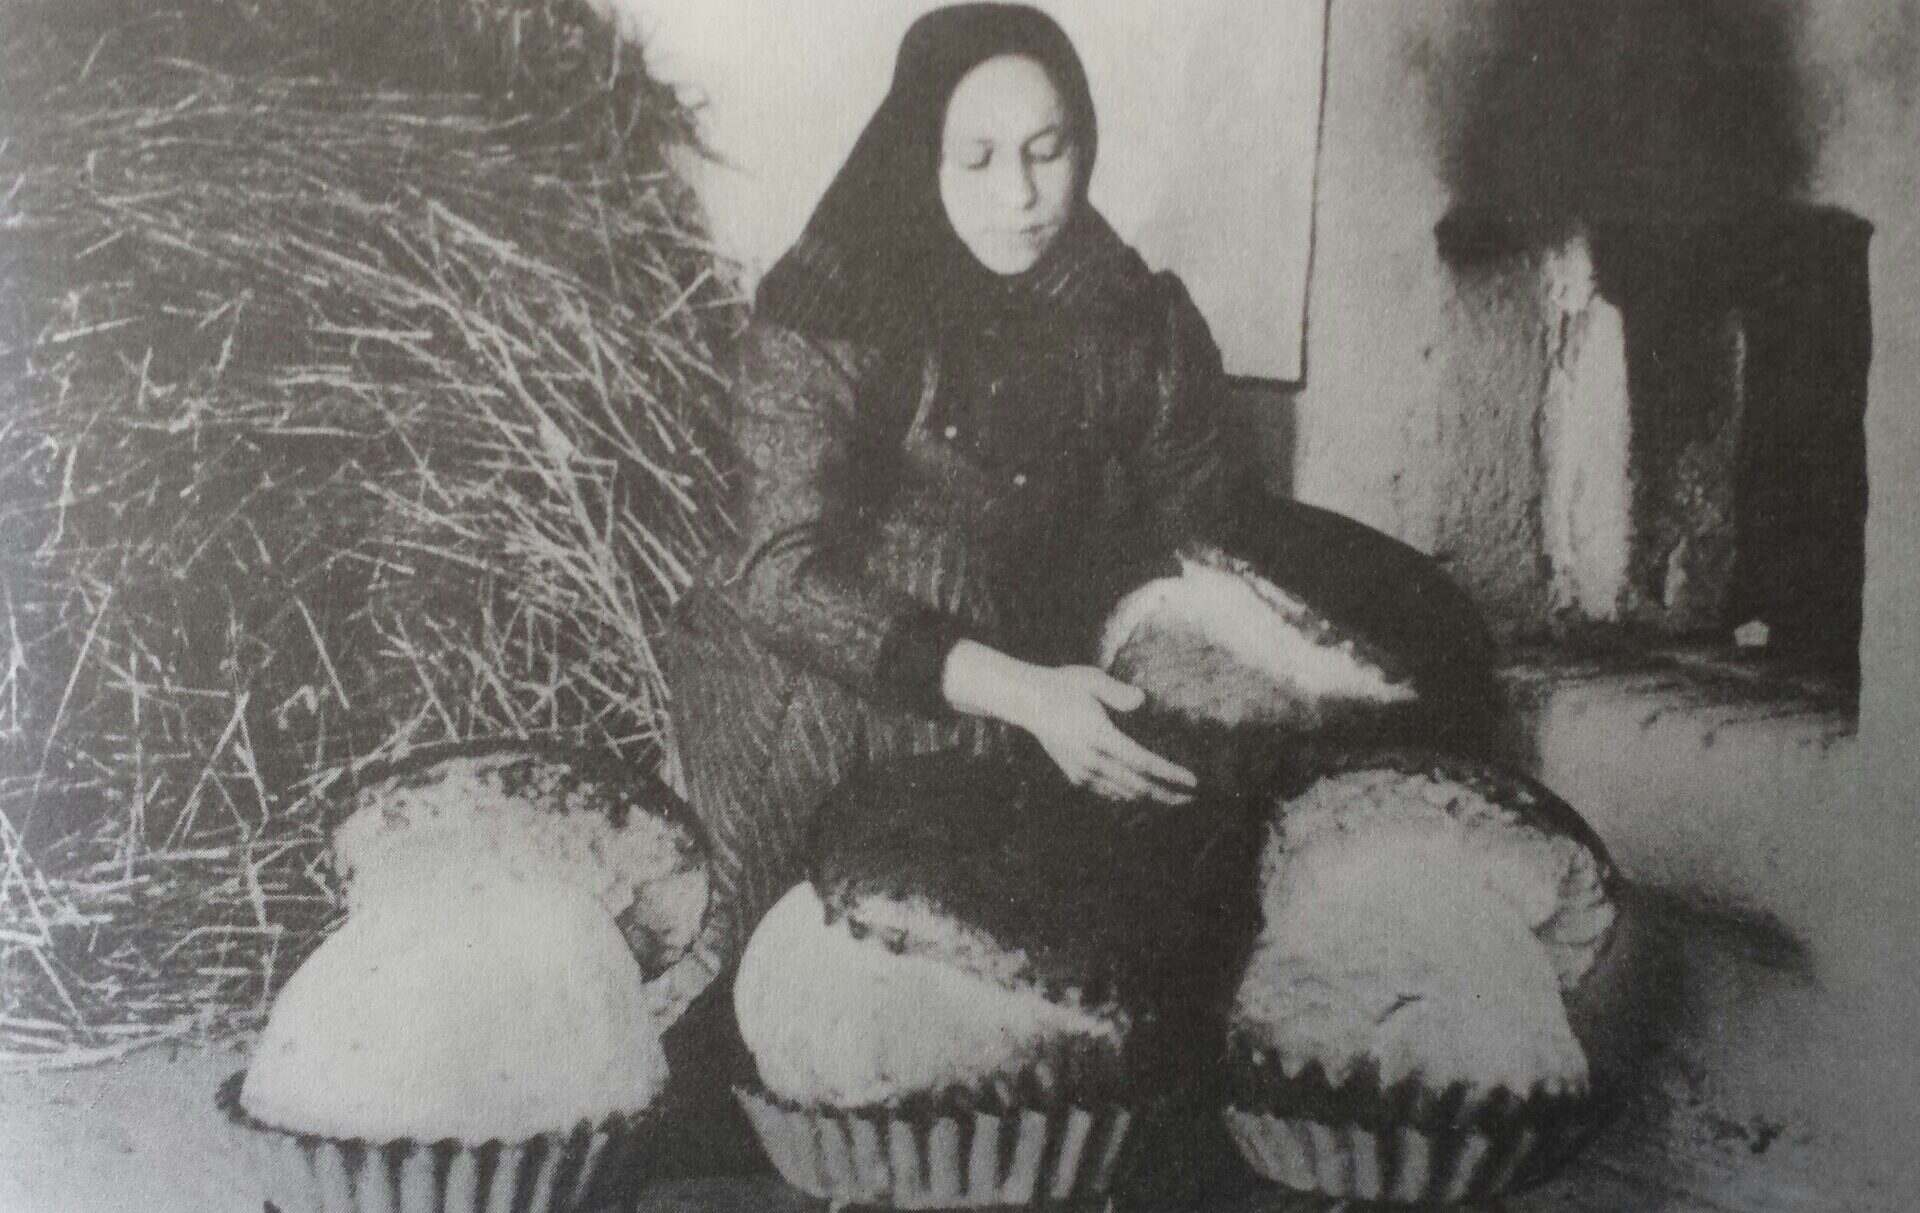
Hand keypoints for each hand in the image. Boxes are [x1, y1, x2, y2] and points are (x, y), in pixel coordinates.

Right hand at [941, 642, 1195, 804]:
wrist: (1028, 702)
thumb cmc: (1063, 686)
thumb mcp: (1091, 680)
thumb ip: (1118, 692)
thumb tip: (1142, 700)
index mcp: (1099, 737)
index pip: (1143, 762)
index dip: (1170, 774)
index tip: (1193, 782)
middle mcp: (1092, 761)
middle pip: (1138, 786)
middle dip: (1168, 794)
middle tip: (1193, 799)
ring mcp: (1082, 772)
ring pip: (1124, 794)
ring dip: (1151, 799)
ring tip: (1174, 800)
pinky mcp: (1076, 776)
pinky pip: (1109, 793)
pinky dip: (1130, 796)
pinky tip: (1143, 794)